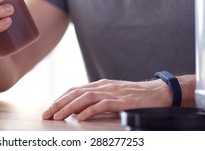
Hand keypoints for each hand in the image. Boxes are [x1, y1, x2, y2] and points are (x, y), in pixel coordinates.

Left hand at [42, 78, 171, 120]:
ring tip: (58, 117)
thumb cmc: (135, 96)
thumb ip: (97, 101)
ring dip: (69, 108)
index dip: (60, 99)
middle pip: (75, 93)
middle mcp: (103, 86)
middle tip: (46, 114)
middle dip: (58, 103)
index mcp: (100, 85)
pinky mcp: (121, 101)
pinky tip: (80, 119)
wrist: (157, 92)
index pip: (75, 90)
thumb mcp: (113, 96)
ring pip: (84, 98)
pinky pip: (101, 105)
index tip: (49, 109)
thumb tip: (79, 112)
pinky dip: (89, 111)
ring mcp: (112, 92)